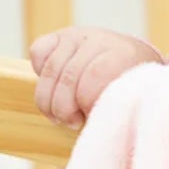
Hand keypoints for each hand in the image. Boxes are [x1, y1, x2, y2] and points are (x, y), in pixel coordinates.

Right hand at [30, 27, 161, 127]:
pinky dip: (40, 73)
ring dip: (49, 100)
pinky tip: (54, 87)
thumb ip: (114, 110)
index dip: (86, 103)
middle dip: (64, 108)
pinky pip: (38, 53)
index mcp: (123, 55)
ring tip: (60, 116)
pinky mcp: (58, 36)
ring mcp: (77, 36)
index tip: (89, 120)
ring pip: (50, 70)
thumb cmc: (128, 89)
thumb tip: (94, 132)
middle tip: (72, 123)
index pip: (94, 77)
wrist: (129, 59)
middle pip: (68, 77)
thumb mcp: (130, 101)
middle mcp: (98, 41)